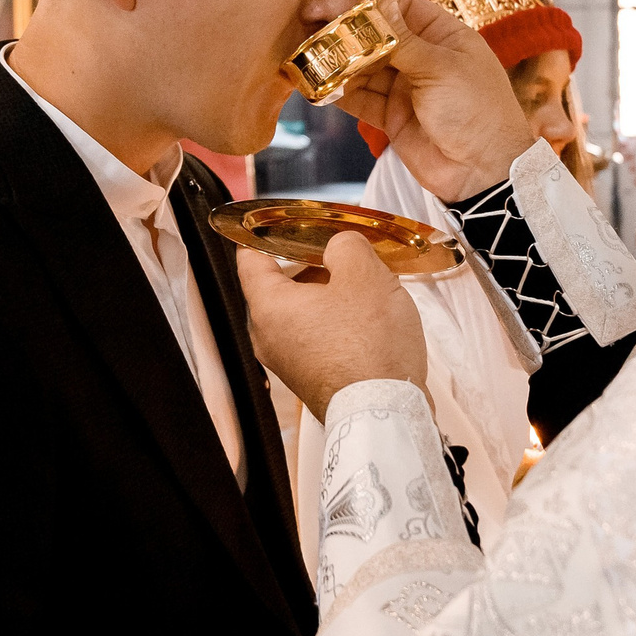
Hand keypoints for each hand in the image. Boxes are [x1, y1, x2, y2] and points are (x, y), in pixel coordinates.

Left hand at [236, 234, 427, 421]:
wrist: (385, 412)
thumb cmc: (370, 348)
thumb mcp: (364, 274)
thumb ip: (346, 245)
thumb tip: (340, 246)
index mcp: (268, 307)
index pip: (249, 258)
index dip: (266, 235)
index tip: (282, 223)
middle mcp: (269, 338)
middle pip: (278, 286)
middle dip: (309, 265)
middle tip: (339, 252)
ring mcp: (288, 363)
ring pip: (300, 314)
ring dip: (326, 295)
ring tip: (362, 285)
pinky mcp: (311, 379)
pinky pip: (314, 338)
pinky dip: (333, 323)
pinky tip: (366, 319)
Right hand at [336, 0, 533, 201]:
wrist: (482, 172)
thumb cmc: (476, 111)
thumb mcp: (440, 68)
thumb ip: (403, 41)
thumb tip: (378, 5)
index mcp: (446, 37)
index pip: (407, 8)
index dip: (378, 6)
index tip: (349, 10)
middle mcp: (424, 59)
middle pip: (381, 38)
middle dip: (353, 38)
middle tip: (324, 37)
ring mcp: (407, 88)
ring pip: (367, 69)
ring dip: (344, 66)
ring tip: (317, 62)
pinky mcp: (393, 117)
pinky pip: (362, 100)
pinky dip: (342, 94)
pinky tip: (321, 87)